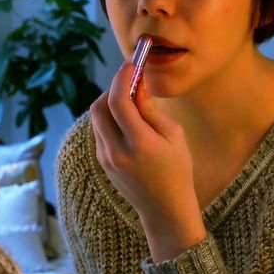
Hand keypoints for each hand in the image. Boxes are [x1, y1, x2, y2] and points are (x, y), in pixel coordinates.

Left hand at [90, 61, 206, 261]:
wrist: (165, 209)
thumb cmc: (177, 170)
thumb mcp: (173, 135)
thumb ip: (151, 109)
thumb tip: (137, 84)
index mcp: (139, 143)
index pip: (118, 101)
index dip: (122, 78)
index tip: (130, 65)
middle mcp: (117, 151)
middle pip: (99, 107)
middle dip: (112, 89)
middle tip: (129, 83)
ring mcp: (106, 158)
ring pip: (97, 119)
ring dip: (110, 104)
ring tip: (131, 103)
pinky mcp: (102, 162)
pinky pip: (100, 131)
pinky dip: (109, 119)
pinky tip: (127, 122)